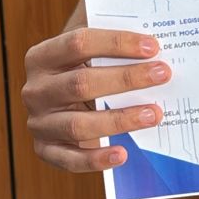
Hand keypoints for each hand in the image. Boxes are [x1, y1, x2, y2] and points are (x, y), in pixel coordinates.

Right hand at [22, 28, 170, 171]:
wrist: (59, 105)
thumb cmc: (82, 71)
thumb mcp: (88, 50)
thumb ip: (110, 40)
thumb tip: (150, 38)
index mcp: (41, 57)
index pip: (78, 43)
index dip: (117, 43)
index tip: (152, 47)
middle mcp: (36, 90)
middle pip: (81, 83)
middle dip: (127, 78)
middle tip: (162, 75)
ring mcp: (39, 122)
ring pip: (78, 124)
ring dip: (120, 120)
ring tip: (153, 114)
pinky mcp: (46, 150)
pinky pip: (71, 160)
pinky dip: (97, 159)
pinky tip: (122, 154)